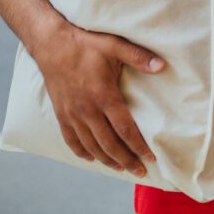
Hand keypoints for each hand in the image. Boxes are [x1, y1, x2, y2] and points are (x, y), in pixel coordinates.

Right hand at [32, 22, 165, 176]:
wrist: (51, 43)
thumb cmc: (85, 43)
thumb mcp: (115, 45)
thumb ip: (139, 56)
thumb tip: (162, 66)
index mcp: (103, 95)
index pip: (124, 128)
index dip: (138, 145)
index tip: (150, 157)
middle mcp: (87, 110)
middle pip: (109, 143)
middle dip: (126, 160)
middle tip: (140, 171)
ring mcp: (72, 114)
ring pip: (91, 145)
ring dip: (107, 159)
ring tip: (121, 167)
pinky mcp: (61, 113)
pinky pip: (71, 140)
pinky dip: (82, 152)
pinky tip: (92, 158)